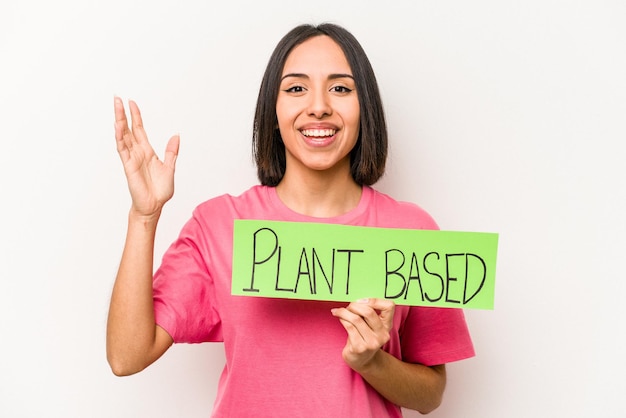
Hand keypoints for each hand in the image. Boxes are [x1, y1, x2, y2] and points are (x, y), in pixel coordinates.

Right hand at [114, 97, 179, 217]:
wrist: (154, 206)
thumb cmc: (160, 190)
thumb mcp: (170, 167)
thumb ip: (171, 151)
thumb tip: (176, 136)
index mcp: (147, 151)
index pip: (139, 130)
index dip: (136, 116)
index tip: (132, 103)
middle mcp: (137, 152)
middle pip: (128, 129)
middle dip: (123, 114)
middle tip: (118, 98)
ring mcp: (131, 158)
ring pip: (123, 136)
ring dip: (119, 121)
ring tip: (116, 107)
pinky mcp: (128, 165)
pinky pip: (122, 149)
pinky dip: (120, 137)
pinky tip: (118, 127)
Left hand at [331, 298, 394, 371]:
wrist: (362, 361)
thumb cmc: (364, 338)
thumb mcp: (371, 326)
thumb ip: (368, 314)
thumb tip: (355, 299)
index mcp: (387, 326)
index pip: (389, 306)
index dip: (375, 300)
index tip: (362, 300)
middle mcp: (382, 335)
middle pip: (369, 312)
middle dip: (355, 305)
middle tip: (348, 306)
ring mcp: (371, 343)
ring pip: (356, 319)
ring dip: (344, 312)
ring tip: (339, 311)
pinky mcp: (359, 348)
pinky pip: (349, 327)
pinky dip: (342, 319)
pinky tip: (339, 318)